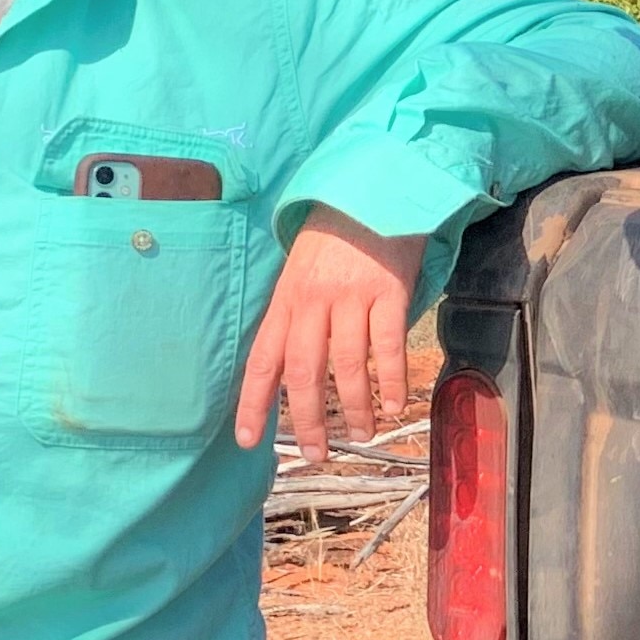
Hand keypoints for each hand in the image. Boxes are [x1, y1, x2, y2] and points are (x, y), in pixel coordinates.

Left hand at [234, 206, 426, 462]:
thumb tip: (292, 369)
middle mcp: (313, 301)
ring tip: (361, 436)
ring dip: (355, 408)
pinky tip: (392, 405)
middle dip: (307, 420)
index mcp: (286, 299)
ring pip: (348, 365)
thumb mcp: (300, 270)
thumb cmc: (335, 234)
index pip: (263, 359)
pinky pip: (388, 344)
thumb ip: (295, 315)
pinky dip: (391, 380)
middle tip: (316, 453)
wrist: (374, 187)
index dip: (254, 403)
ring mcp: (352, 296)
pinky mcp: (389, 290)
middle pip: (304, 372)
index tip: (248, 441)